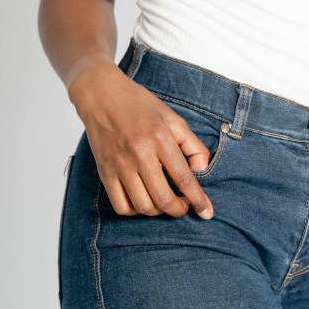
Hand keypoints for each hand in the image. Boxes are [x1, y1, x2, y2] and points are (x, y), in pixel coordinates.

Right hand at [69, 61, 214, 219]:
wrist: (102, 96)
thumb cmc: (139, 104)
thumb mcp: (171, 117)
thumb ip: (191, 143)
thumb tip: (201, 169)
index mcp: (160, 137)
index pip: (183, 177)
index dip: (197, 199)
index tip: (207, 212)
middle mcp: (139, 153)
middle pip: (163, 198)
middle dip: (179, 209)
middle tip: (184, 206)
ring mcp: (120, 165)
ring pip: (143, 206)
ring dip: (159, 211)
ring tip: (165, 201)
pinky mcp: (105, 172)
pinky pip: (121, 206)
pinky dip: (135, 211)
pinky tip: (143, 201)